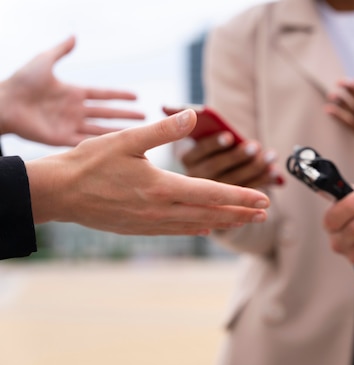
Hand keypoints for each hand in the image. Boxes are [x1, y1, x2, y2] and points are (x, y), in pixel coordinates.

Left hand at [0, 36, 143, 145]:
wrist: (3, 104)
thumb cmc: (21, 82)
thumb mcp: (43, 61)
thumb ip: (61, 51)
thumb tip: (74, 36)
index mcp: (73, 93)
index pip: (103, 95)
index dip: (120, 95)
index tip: (137, 97)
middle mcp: (75, 110)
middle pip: (107, 113)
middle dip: (127, 115)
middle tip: (146, 117)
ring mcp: (70, 125)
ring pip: (101, 129)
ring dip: (119, 131)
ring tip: (137, 132)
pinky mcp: (62, 139)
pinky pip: (86, 142)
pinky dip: (101, 144)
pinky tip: (116, 146)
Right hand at [25, 109, 269, 234]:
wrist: (59, 193)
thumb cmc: (90, 162)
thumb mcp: (127, 140)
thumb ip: (163, 129)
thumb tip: (193, 115)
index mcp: (162, 187)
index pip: (212, 193)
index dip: (241, 196)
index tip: (265, 199)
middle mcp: (161, 210)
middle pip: (211, 213)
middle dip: (241, 213)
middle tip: (265, 213)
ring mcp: (151, 223)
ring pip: (197, 225)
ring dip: (224, 222)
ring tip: (245, 222)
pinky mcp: (141, 229)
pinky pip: (177, 230)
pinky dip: (197, 228)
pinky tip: (207, 229)